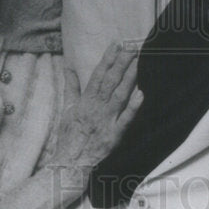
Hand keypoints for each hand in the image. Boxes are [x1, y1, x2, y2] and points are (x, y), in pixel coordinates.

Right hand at [49, 42, 142, 167]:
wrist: (69, 164)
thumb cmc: (69, 136)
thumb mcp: (67, 109)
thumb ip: (71, 87)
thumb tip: (69, 68)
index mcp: (85, 101)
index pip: (98, 75)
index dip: (108, 59)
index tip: (117, 44)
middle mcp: (96, 108)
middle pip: (110, 81)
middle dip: (121, 63)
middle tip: (133, 46)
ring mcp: (106, 121)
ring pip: (119, 95)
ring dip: (129, 78)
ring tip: (138, 62)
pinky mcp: (114, 135)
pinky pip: (125, 120)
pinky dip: (133, 107)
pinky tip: (141, 94)